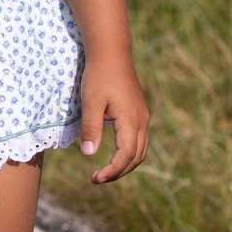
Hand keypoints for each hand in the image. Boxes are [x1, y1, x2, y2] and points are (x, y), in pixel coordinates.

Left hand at [79, 56, 149, 183]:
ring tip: (106, 171)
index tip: (95, 178)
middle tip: (97, 178)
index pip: (126, 155)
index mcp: (130, 120)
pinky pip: (140, 140)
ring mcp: (143, 116)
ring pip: (141, 150)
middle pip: (136, 157)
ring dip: (126, 164)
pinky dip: (130, 152)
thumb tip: (88, 155)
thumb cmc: (98, 75)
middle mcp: (141, 120)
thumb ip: (91, 128)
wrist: (111, 52)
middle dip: (118, 171)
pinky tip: (115, 153)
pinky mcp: (140, 111)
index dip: (112, 171)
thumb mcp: (91, 101)